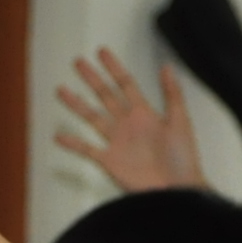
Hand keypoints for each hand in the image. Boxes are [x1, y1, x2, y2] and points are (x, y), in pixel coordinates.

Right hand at [50, 49, 204, 192]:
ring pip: (92, 118)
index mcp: (145, 113)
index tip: (101, 52)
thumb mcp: (181, 121)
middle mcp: (128, 124)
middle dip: (92, 79)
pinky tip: (58, 136)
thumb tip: (166, 66)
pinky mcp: (109, 161)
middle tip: (77, 62)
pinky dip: (73, 143)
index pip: (125, 84)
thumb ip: (172, 94)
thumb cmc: (183, 159)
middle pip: (105, 96)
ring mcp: (117, 142)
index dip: (114, 68)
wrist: (178, 191)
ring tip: (61, 91)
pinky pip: (87, 150)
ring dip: (76, 104)